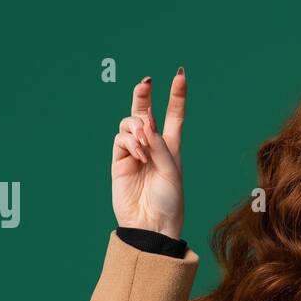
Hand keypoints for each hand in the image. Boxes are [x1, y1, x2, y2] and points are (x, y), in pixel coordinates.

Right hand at [112, 70, 186, 240]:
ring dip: (137, 128)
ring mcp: (134, 153)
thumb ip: (160, 145)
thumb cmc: (169, 201)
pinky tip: (139, 154)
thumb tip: (144, 123)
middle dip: (144, 95)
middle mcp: (152, 146)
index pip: (174, 115)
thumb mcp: (172, 171)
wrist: (152, 225)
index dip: (177, 95)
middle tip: (146, 82)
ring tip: (145, 143)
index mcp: (171, 146)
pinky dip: (130, 142)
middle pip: (146, 112)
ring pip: (130, 124)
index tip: (180, 74)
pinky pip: (121, 140)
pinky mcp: (119, 162)